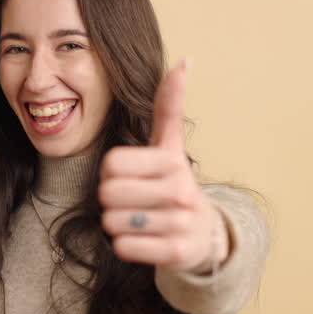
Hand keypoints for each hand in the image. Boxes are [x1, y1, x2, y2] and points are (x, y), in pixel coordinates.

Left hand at [98, 60, 227, 272]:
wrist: (205, 234)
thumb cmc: (173, 184)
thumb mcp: (171, 146)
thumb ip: (169, 105)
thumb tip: (184, 61)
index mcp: (172, 162)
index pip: (110, 164)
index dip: (111, 172)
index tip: (130, 175)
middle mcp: (180, 191)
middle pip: (108, 194)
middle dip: (111, 200)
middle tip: (132, 201)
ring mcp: (181, 223)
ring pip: (113, 223)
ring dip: (118, 223)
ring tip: (139, 219)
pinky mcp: (177, 252)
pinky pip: (125, 247)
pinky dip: (126, 245)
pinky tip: (144, 238)